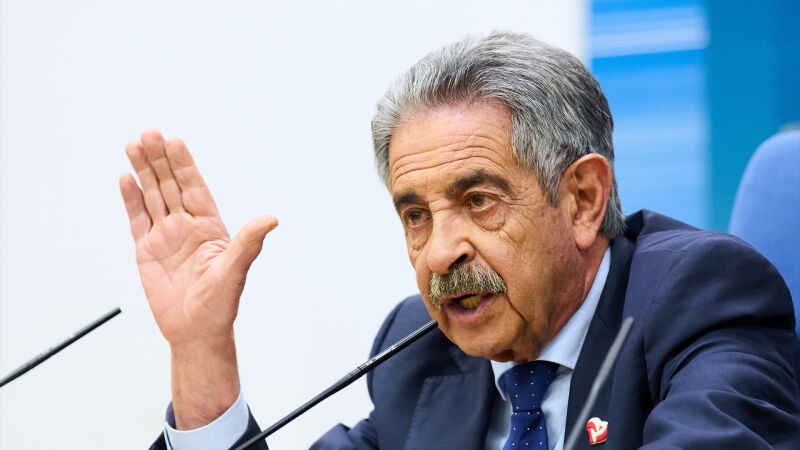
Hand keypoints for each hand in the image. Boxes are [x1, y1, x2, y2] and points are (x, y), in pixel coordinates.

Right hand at [120, 130, 277, 427]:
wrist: (195, 332)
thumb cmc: (219, 305)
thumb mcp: (235, 270)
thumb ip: (249, 242)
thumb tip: (272, 219)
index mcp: (210, 226)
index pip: (194, 187)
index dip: (184, 165)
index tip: (175, 142)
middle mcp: (187, 226)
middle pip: (171, 185)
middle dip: (160, 160)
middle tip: (149, 134)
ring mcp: (166, 236)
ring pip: (153, 196)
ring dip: (143, 172)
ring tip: (133, 145)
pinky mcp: (147, 250)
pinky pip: (138, 219)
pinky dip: (131, 199)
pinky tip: (126, 179)